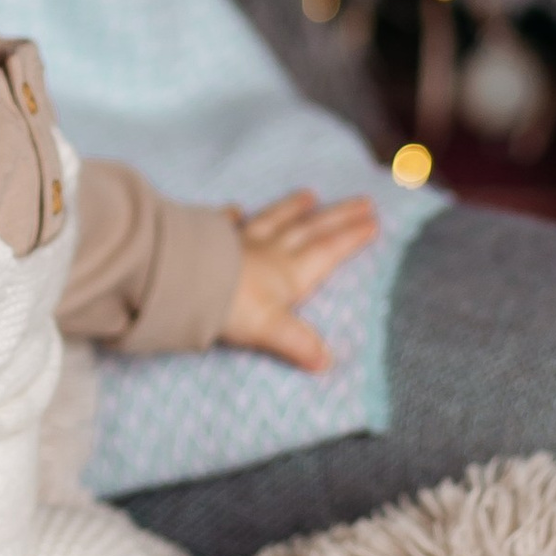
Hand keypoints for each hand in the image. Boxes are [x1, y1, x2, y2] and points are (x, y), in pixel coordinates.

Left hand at [222, 190, 377, 368]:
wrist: (182, 280)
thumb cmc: (230, 306)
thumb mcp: (270, 329)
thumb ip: (298, 342)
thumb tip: (325, 361)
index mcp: (288, 272)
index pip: (327, 251)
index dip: (351, 238)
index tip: (373, 222)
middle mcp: (269, 251)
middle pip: (309, 229)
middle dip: (337, 216)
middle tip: (362, 200)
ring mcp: (240, 241)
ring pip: (273, 219)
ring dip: (292, 207)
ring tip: (309, 194)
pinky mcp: (210, 238)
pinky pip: (224, 223)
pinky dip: (232, 215)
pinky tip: (235, 208)